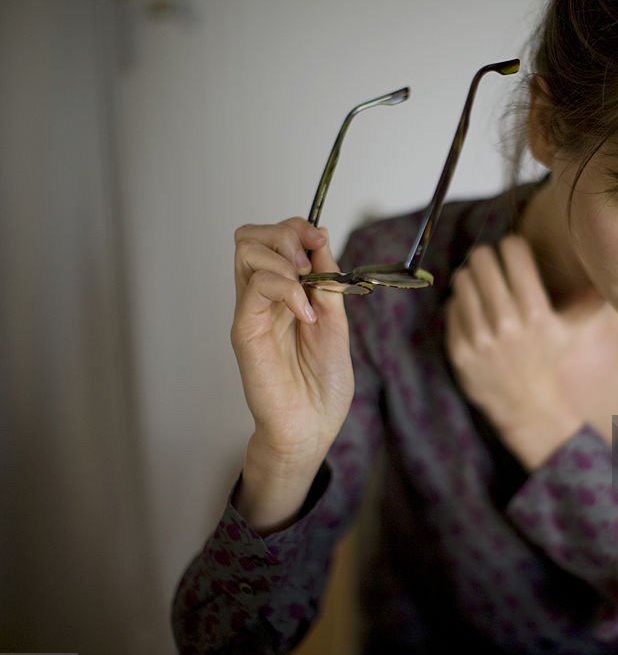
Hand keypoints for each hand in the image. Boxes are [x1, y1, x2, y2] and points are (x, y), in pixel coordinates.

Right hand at [231, 217, 353, 478]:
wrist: (313, 426)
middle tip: (310, 260)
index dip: (297, 228)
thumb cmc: (323, 383)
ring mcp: (251, 312)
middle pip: (251, 236)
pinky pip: (255, 287)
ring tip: (307, 286)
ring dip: (283, 256)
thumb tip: (321, 239)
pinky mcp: (245, 331)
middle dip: (285, 233)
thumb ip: (327, 281)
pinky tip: (305, 312)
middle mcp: (262, 298)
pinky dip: (286, 289)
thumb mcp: (336, 320)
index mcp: (284, 293)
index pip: (273, 238)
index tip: (321, 240)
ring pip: (246, 251)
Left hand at [445, 234, 583, 469]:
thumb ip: (588, 302)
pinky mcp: (460, 350)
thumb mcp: (570, 331)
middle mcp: (507, 323)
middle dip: (487, 257)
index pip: (514, 252)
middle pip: (482, 259)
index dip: (512, 246)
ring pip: (462, 279)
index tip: (512, 252)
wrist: (526, 406)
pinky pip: (451, 306)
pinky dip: (460, 304)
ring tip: (479, 285)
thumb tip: (609, 278)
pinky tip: (472, 311)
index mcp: (536, 312)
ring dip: (470, 277)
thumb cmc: (547, 360)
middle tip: (491, 264)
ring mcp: (480, 338)